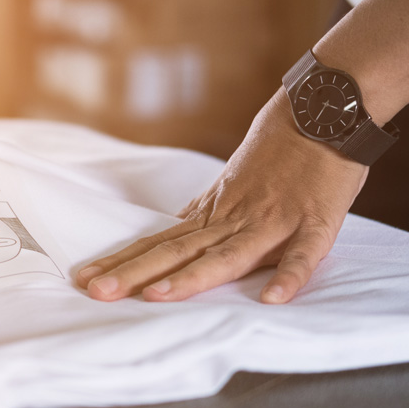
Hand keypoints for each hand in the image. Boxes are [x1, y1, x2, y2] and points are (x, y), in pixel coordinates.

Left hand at [76, 91, 368, 303]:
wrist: (323, 108)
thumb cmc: (280, 146)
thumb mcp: (233, 181)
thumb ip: (208, 213)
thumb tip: (175, 231)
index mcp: (215, 212)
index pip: (160, 241)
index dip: (124, 262)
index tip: (85, 279)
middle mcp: (235, 218)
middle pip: (178, 251)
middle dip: (136, 273)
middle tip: (97, 292)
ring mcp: (274, 221)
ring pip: (229, 256)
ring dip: (193, 277)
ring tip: (157, 297)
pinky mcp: (315, 222)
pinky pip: (303, 254)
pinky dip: (289, 276)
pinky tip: (272, 299)